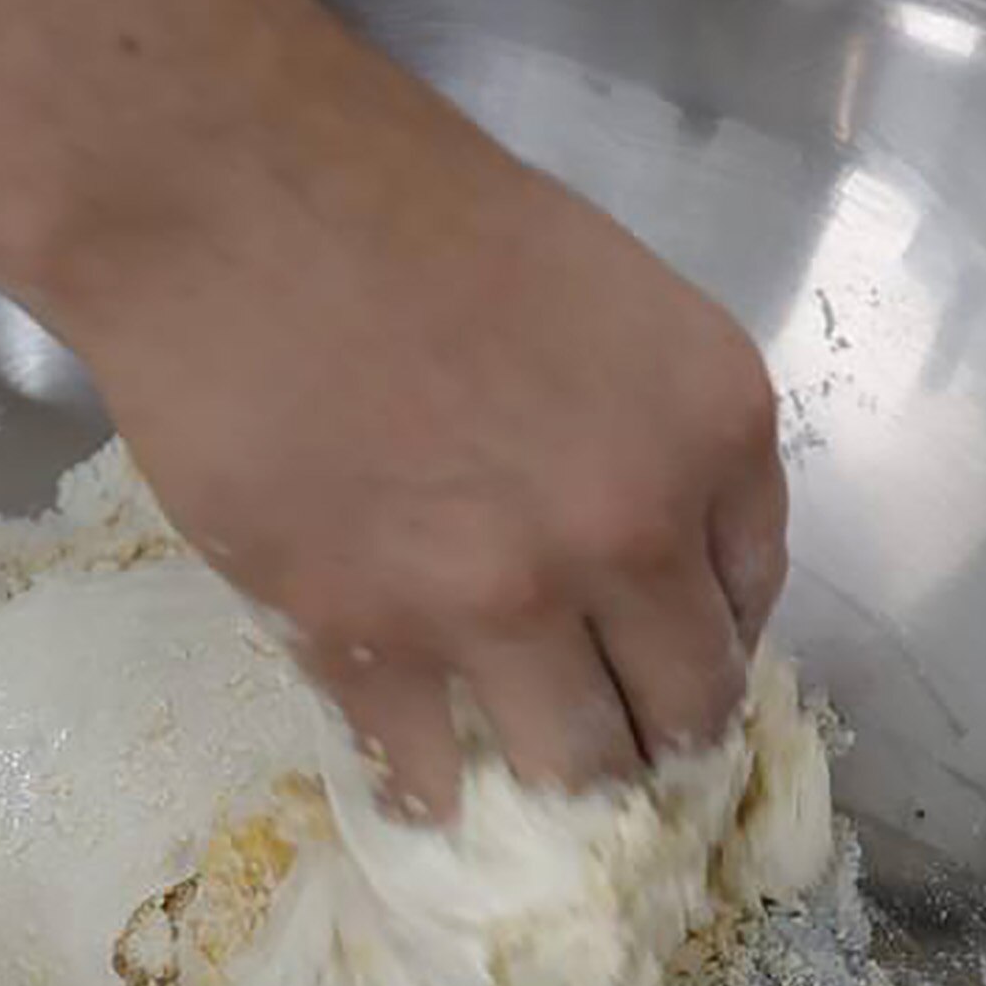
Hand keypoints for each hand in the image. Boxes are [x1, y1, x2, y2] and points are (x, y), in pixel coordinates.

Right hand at [47, 59, 787, 816]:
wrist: (233, 199)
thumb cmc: (409, 211)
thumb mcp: (605, 298)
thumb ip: (652, 433)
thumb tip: (650, 561)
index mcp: (709, 427)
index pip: (751, 603)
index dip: (706, 646)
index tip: (666, 668)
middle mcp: (628, 527)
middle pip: (684, 709)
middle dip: (651, 739)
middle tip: (615, 749)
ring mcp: (496, 597)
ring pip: (575, 765)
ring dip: (556, 777)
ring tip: (528, 776)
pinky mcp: (368, 639)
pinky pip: (427, 766)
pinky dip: (434, 786)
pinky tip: (431, 786)